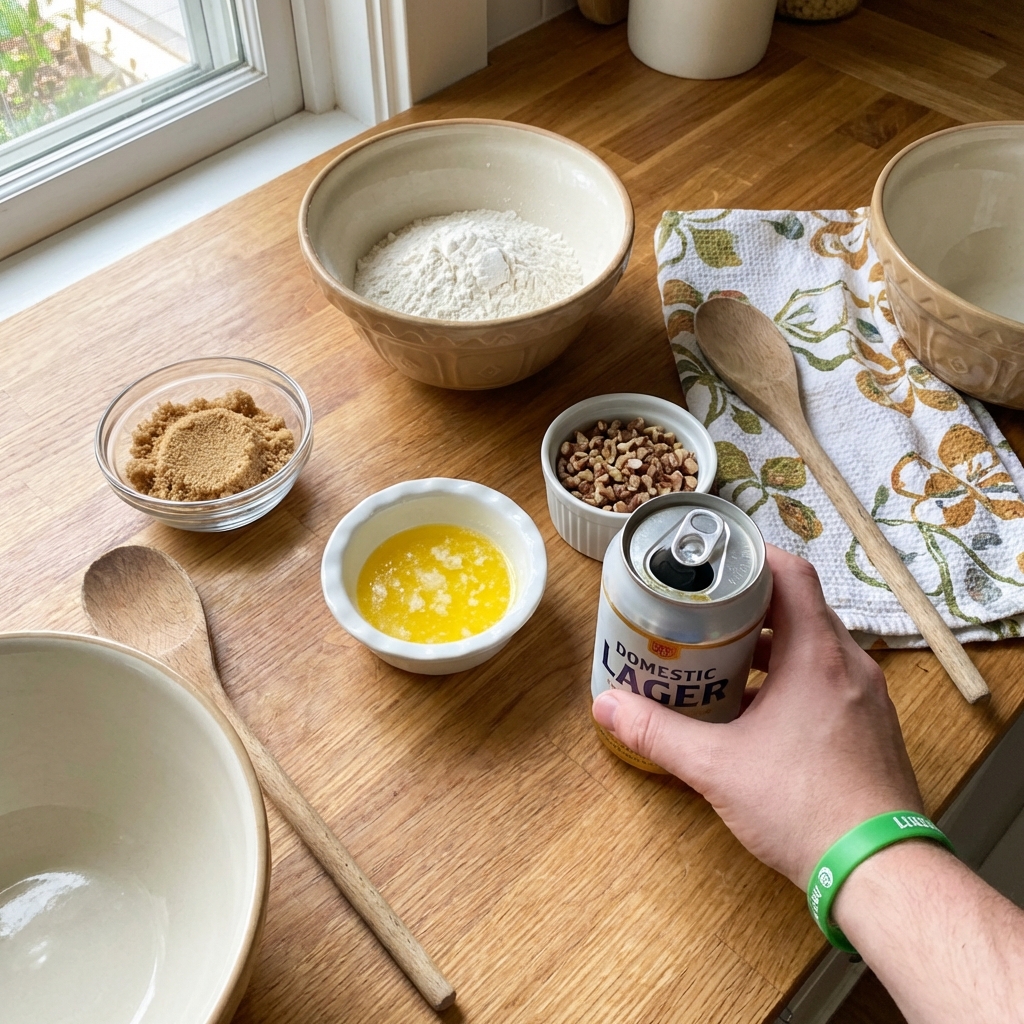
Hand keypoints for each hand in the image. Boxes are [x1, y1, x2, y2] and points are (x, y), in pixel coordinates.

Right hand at [591, 543, 921, 887]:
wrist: (879, 871)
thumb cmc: (802, 804)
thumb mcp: (716, 766)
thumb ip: (657, 732)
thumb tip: (606, 705)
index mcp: (816, 654)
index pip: (793, 575)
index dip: (754, 557)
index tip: (716, 561)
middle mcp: (849, 664)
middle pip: (800, 609)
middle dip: (750, 607)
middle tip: (703, 614)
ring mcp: (868, 697)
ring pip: (815, 647)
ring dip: (771, 646)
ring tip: (721, 660)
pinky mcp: (872, 727)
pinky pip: (830, 680)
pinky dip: (793, 678)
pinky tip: (758, 712)